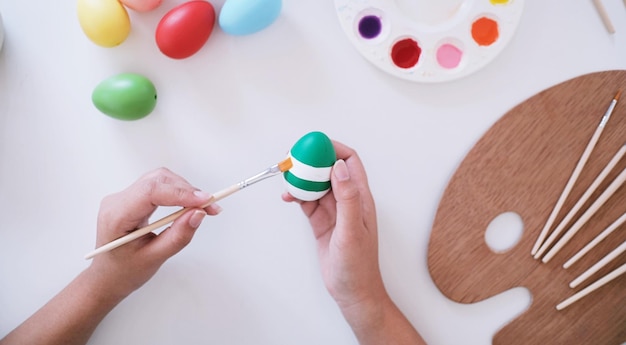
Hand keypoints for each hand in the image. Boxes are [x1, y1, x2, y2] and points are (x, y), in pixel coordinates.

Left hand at [0, 168, 222, 344]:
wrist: (107, 277)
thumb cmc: (125, 272)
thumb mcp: (154, 258)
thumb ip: (177, 236)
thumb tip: (199, 214)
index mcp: (117, 215)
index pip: (151, 192)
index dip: (181, 193)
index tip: (206, 201)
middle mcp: (118, 200)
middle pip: (158, 180)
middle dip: (187, 190)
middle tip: (211, 207)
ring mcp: (124, 196)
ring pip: (160, 179)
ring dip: (184, 190)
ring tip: (203, 207)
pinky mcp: (133, 198)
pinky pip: (158, 186)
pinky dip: (178, 192)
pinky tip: (189, 205)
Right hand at [282, 141, 384, 311]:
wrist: (351, 292)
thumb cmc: (358, 266)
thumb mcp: (351, 230)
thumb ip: (347, 198)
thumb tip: (339, 168)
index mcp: (360, 198)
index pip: (350, 162)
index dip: (334, 149)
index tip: (315, 145)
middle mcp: (347, 201)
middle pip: (329, 170)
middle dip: (313, 161)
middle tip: (295, 159)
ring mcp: (334, 212)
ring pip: (316, 185)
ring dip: (303, 179)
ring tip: (288, 177)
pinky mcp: (322, 223)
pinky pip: (308, 202)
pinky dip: (297, 196)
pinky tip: (289, 196)